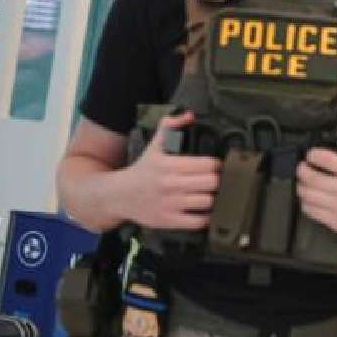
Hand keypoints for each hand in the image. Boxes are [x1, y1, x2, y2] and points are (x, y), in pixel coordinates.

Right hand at [118, 110, 219, 229]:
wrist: (118, 196)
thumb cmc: (142, 170)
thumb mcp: (154, 146)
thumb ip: (170, 127)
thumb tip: (189, 115)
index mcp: (169, 164)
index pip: (208, 164)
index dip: (217, 165)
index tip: (216, 167)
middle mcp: (170, 184)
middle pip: (212, 183)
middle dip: (218, 181)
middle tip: (216, 181)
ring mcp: (170, 204)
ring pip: (208, 201)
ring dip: (214, 198)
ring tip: (211, 194)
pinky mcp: (168, 220)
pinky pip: (198, 221)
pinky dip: (206, 217)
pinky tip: (204, 210)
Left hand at [297, 112, 336, 241]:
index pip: (323, 158)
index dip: (312, 154)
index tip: (312, 155)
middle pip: (310, 177)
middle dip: (302, 170)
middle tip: (303, 167)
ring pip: (307, 195)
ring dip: (302, 186)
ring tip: (305, 182)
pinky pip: (311, 211)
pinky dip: (307, 203)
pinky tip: (312, 198)